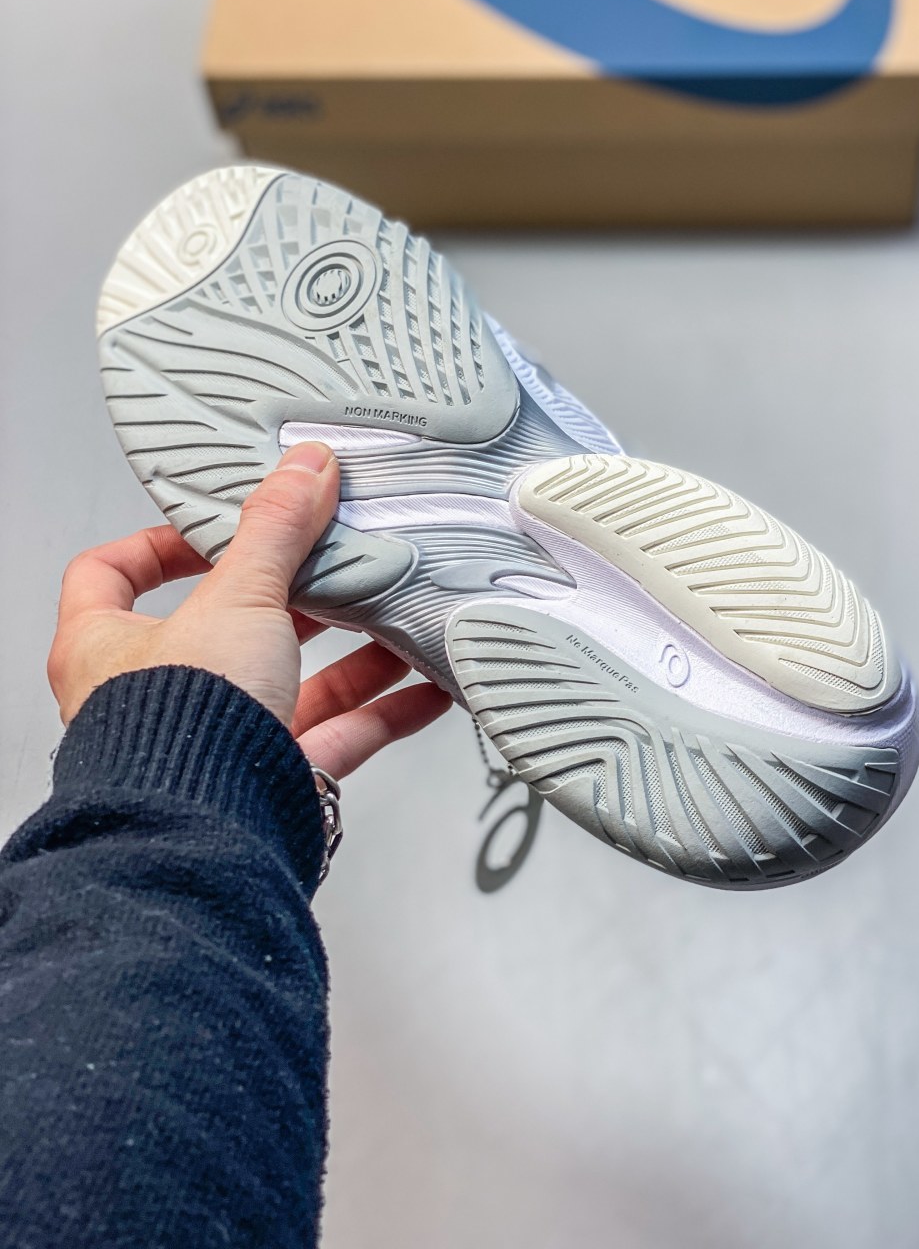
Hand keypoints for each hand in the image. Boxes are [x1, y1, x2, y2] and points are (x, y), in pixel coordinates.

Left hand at [47, 441, 451, 779]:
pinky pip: (337, 735)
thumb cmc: (181, 729)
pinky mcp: (271, 777)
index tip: (214, 523)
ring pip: (291, 682)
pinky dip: (384, 710)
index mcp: (109, 645)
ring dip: (350, 652)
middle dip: (291, 597)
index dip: (158, 542)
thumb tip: (303, 470)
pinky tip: (423, 685)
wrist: (210, 835)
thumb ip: (276, 530)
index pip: (112, 574)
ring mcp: (217, 738)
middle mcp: (157, 695)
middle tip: (333, 563)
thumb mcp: (237, 597)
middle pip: (226, 626)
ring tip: (394, 614)